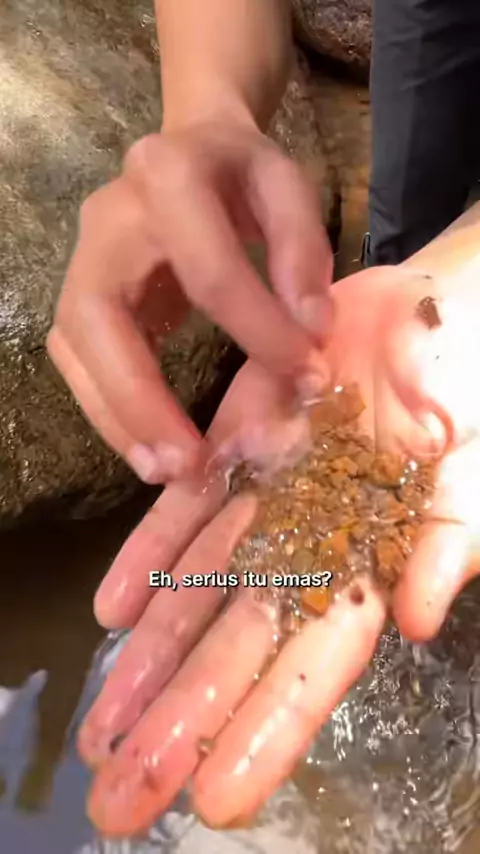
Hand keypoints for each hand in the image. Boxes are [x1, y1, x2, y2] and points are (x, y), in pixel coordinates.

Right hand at [47, 119, 332, 484]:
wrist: (188, 151)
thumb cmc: (242, 174)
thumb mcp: (287, 187)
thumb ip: (302, 250)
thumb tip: (310, 331)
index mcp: (166, 174)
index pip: (206, 269)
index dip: (257, 328)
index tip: (306, 378)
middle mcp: (106, 218)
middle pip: (99, 315)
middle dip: (140, 396)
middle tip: (187, 462)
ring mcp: (81, 259)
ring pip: (75, 347)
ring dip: (116, 417)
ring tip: (165, 470)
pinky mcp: (79, 296)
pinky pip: (77, 360)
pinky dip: (109, 410)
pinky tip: (147, 448)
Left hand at [80, 257, 479, 835]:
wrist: (431, 315)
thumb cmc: (467, 398)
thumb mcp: (474, 474)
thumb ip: (452, 542)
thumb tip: (418, 619)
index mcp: (366, 570)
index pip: (314, 667)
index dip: (269, 729)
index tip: (219, 801)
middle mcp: (304, 551)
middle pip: (238, 647)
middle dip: (183, 720)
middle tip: (122, 797)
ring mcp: (263, 503)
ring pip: (198, 592)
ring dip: (149, 657)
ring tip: (102, 724)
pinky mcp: (232, 450)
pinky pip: (184, 512)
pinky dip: (148, 559)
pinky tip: (112, 611)